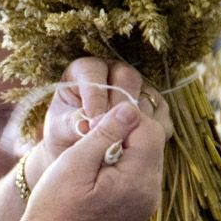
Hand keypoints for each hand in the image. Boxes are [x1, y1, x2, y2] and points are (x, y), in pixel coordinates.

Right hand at [19, 98, 167, 220]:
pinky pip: (142, 172)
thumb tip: (129, 107)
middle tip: (95, 128)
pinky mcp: (140, 207)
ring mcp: (147, 201)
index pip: (148, 129)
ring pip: (149, 155)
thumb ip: (104, 134)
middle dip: (128, 128)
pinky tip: (102, 164)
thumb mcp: (74, 163)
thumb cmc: (54, 207)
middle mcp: (150, 192)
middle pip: (153, 141)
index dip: (125, 115)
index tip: (96, 119)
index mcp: (136, 180)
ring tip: (96, 147)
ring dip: (127, 144)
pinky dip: (126, 160)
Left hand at [26, 58, 171, 184]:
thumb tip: (88, 126)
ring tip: (124, 140)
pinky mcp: (152, 104)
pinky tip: (140, 143)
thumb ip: (72, 123)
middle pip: (127, 77)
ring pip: (146, 94)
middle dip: (119, 106)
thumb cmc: (65, 133)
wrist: (79, 149)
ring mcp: (136, 87)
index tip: (92, 121)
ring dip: (137, 119)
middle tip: (112, 130)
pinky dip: (152, 127)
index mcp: (85, 70)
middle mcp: (113, 72)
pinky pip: (160, 111)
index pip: (94, 71)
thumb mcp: (60, 128)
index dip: (95, 96)